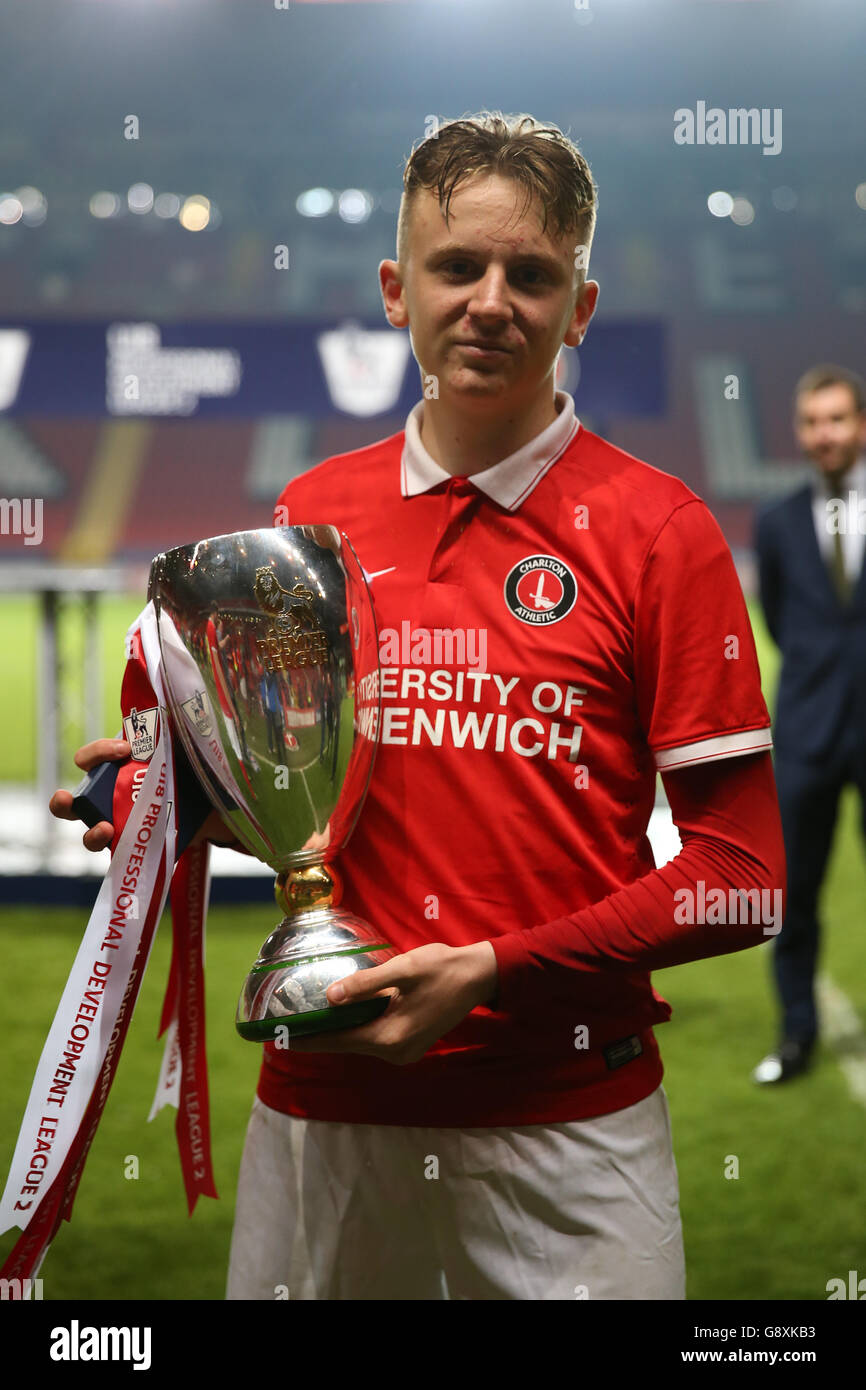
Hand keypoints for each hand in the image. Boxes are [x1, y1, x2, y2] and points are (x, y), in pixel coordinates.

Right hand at [49, 737, 238, 851]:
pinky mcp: (136, 847)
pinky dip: (119, 855)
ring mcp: (120, 825)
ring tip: (106, 829)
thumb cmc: (191, 770)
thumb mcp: (181, 745)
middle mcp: (110, 799)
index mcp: (115, 771)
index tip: (125, 749)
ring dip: (91, 834)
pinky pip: (119, 856)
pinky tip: (128, 850)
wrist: (218, 805)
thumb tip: (165, 702)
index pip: (90, 759)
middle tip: (69, 799)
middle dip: (62, 802)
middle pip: (70, 803)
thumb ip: (168, 728)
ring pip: (90, 834)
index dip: (99, 752)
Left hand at [288, 940, 498, 1065]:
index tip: (280, 1039)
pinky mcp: (410, 1044)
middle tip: (289, 1024)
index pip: (339, 1040)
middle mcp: (396, 1051)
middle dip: (319, 1035)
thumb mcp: (402, 969)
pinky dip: (357, 1028)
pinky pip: (375, 1038)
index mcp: (391, 1036)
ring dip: (338, 1031)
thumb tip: (330, 998)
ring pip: (361, 1042)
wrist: (478, 976)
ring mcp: (405, 1051)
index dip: (309, 1039)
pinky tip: (343, 1015)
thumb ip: (366, 985)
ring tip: (309, 1019)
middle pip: (347, 1044)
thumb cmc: (441, 968)